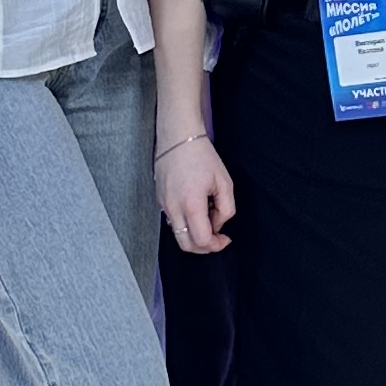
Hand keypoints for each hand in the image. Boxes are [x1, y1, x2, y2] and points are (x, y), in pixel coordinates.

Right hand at [157, 137, 236, 255]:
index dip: (216, 245)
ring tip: (208, 218)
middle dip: (204, 247)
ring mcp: (163, 205)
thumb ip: (226, 209)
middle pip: (186, 245)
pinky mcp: (160, 201)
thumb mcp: (224, 182)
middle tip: (217, 237)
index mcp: (191, 204)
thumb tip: (218, 225)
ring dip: (194, 235)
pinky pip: (173, 221)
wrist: (177, 138)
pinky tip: (196, 209)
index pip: (201, 240)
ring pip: (178, 235)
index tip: (225, 239)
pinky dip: (186, 224)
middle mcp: (173, 208)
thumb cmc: (202, 156)